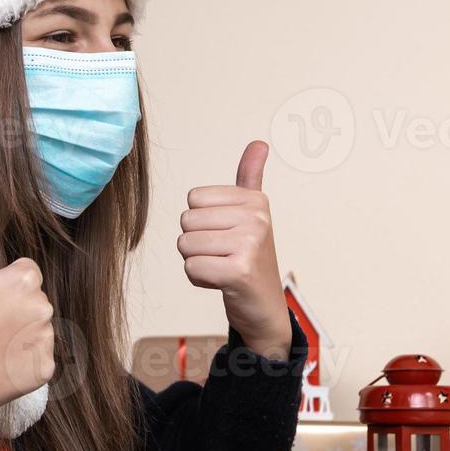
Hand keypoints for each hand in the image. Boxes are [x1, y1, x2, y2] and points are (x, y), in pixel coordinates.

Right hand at [0, 190, 55, 417]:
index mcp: (24, 280)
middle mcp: (42, 308)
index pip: (24, 273)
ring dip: (17, 335)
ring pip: (36, 329)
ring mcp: (44, 342)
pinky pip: (38, 359)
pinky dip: (21, 363)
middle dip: (10, 309)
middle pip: (32, 300)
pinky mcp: (42, 371)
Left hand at [178, 141, 291, 360]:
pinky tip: (221, 283)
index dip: (201, 222)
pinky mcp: (239, 270)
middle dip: (196, 243)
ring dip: (197, 262)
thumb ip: (250, 178)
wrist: (264, 308)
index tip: (226, 236)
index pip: (194, 199)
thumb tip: (259, 143)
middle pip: (186, 221)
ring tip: (223, 268)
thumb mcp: (252, 214)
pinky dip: (200, 279)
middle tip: (223, 255)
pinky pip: (191, 267)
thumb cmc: (250, 258)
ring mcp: (250, 243)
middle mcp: (257, 217)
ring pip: (185, 245)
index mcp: (255, 200)